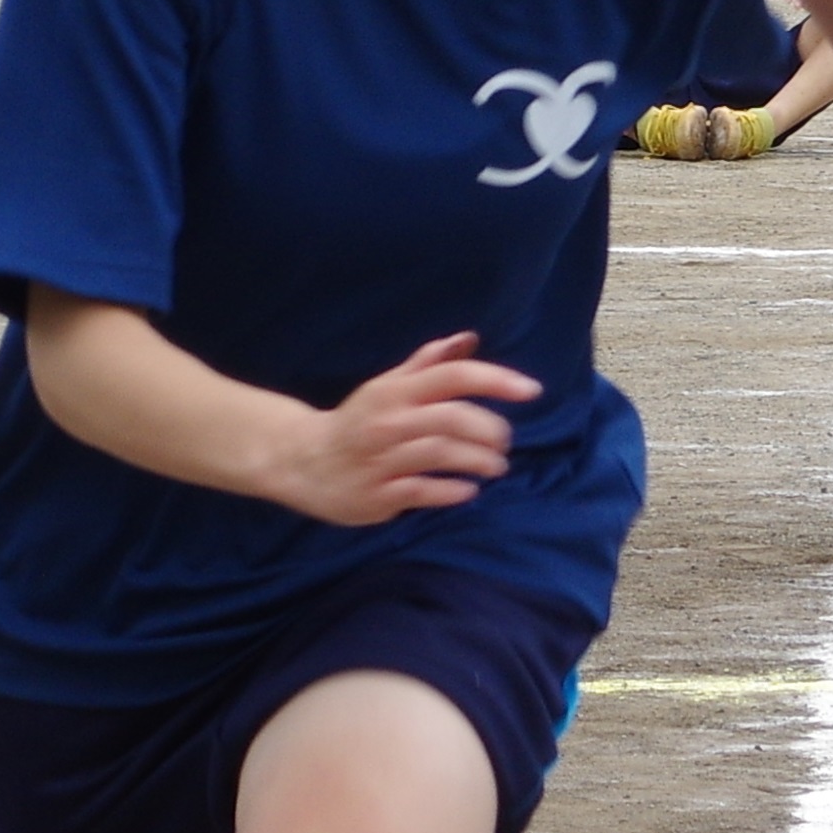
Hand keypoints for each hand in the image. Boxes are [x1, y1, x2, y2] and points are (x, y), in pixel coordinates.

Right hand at [266, 332, 539, 524]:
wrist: (300, 461)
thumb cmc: (357, 421)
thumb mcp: (388, 387)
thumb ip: (429, 364)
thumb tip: (469, 338)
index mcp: (395, 392)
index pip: (451, 377)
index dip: (496, 380)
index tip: (532, 390)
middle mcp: (387, 422)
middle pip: (452, 418)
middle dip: (490, 429)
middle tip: (505, 442)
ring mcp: (379, 459)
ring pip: (440, 453)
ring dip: (479, 460)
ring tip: (496, 466)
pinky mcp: (375, 494)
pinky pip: (422, 491)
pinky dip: (453, 491)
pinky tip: (468, 490)